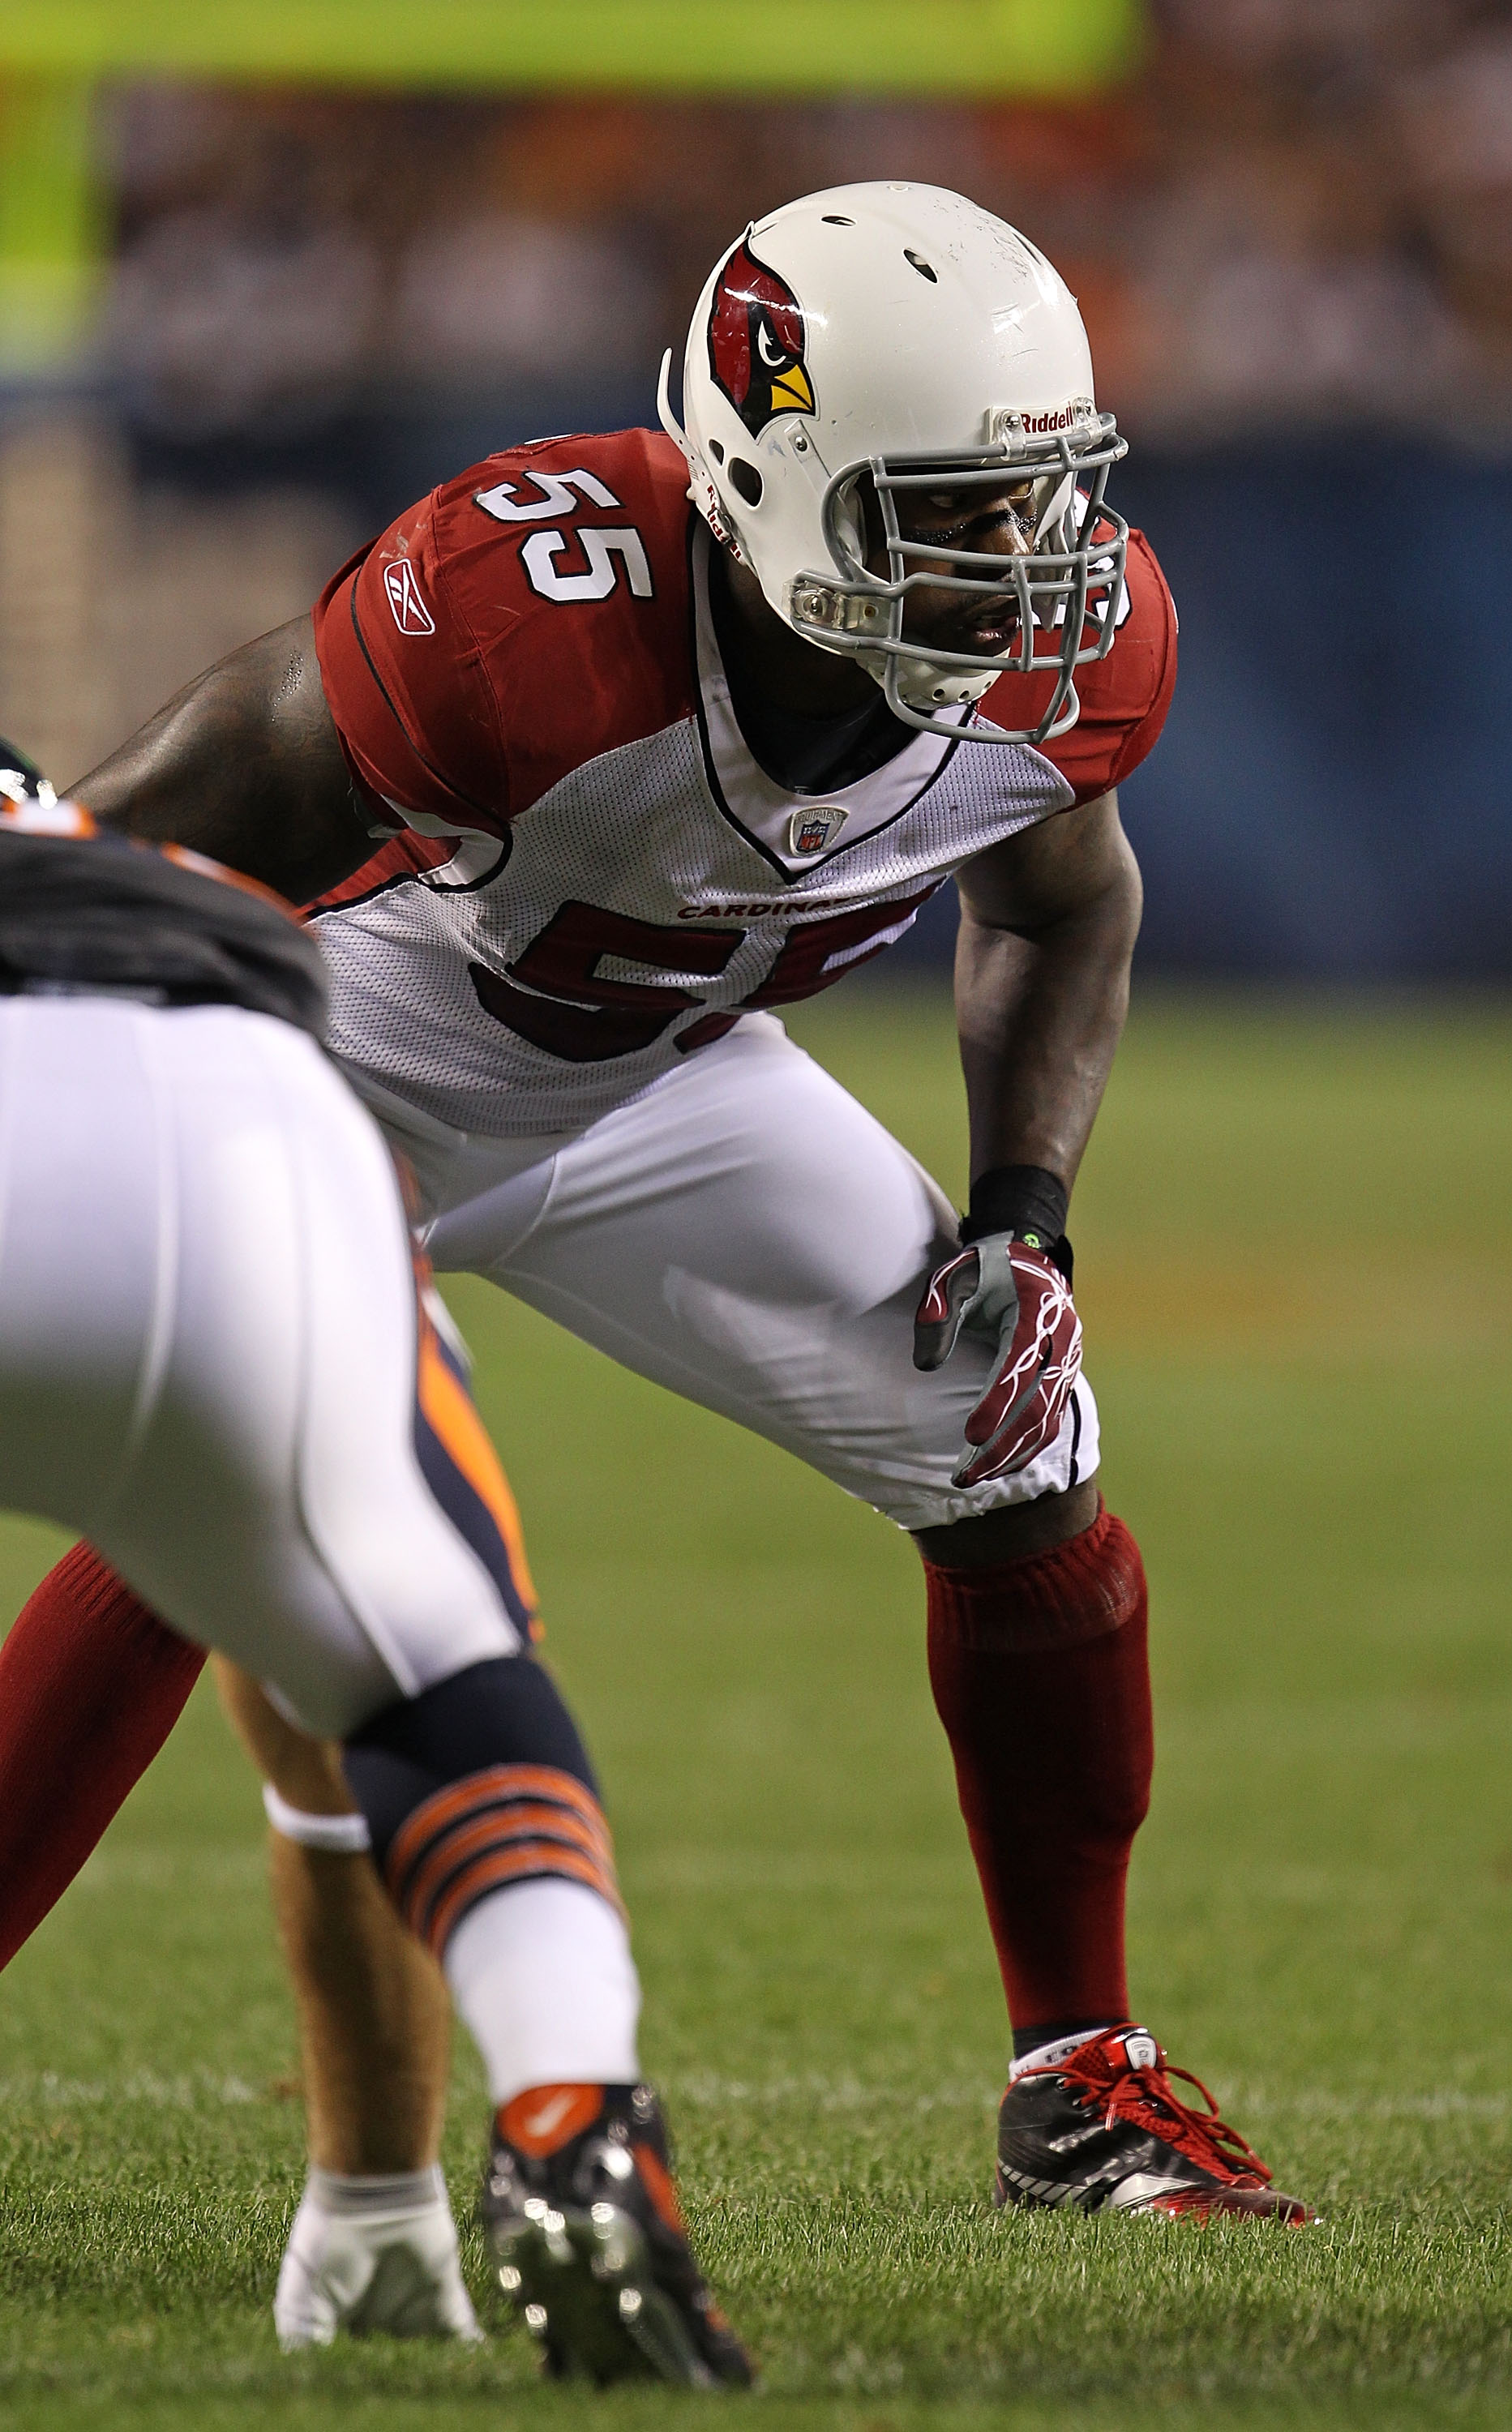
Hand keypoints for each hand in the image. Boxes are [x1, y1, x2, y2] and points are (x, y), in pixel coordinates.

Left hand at [913, 1234, 1082, 1487]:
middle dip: (1001, 1447)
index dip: (997, 1405)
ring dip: (1011, 1456)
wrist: (1030, 1258)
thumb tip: (926, 1365)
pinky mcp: (1062, 1379)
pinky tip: (995, 1467)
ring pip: (1046, 1422)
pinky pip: (1049, 1421)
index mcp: (1036, 1314)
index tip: (972, 1436)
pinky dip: (1025, 1448)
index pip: (1019, 1368)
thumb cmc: (985, 1268)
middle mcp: (1060, 1343)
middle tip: (963, 1477)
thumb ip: (938, 1311)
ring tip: (972, 1480)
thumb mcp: (954, 1275)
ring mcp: (1066, 1364)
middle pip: (1036, 1407)